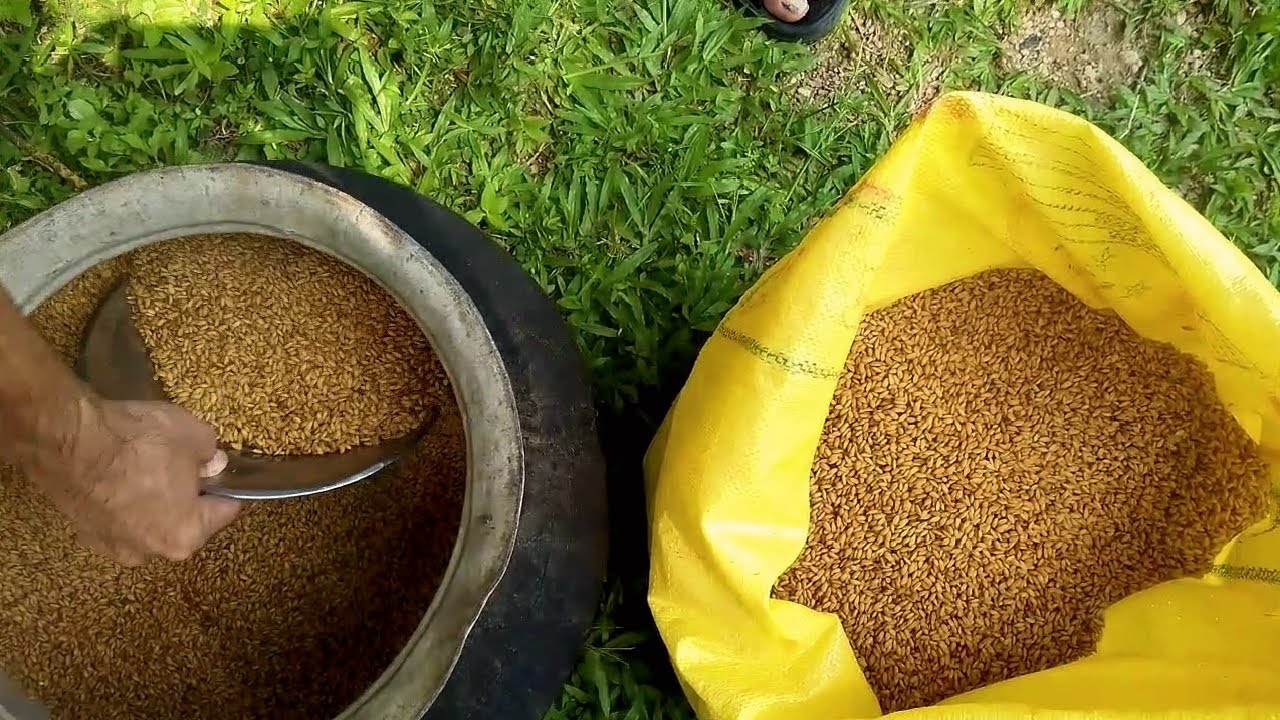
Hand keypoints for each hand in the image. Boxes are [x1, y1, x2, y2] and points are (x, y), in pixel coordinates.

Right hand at [25, 397, 242, 565]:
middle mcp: (149, 553)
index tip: (223, 470)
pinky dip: (122, 501)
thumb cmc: (141, 443)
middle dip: (188, 496)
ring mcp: (112, 547)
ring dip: (153, 500)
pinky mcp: (83, 533)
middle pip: (185, 522)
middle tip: (185, 465)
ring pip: (149, 522)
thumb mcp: (196, 435)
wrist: (69, 441)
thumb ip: (212, 454)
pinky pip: (118, 518)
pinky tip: (118, 475)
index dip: (227, 487)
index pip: (224, 512)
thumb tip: (214, 463)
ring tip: (148, 466)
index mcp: (185, 537)